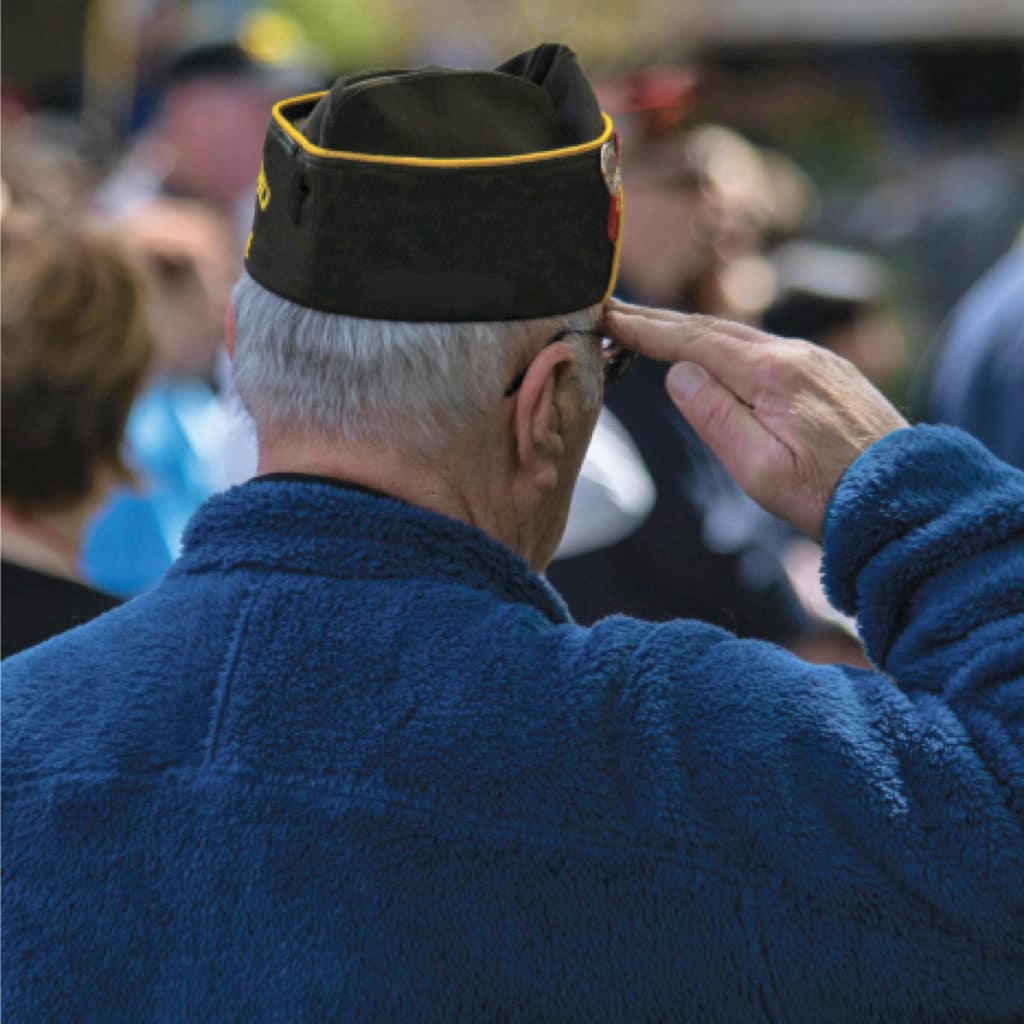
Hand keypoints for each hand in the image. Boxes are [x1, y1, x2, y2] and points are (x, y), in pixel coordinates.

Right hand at [603, 300, 908, 537]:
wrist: (907, 498)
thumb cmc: (827, 495)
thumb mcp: (759, 469)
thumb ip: (715, 417)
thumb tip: (678, 373)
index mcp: (773, 374)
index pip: (694, 341)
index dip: (646, 329)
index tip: (608, 316)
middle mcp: (795, 354)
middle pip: (714, 329)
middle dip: (661, 321)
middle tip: (616, 311)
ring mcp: (815, 360)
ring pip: (741, 335)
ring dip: (692, 330)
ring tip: (655, 329)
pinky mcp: (828, 374)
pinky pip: (765, 347)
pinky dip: (726, 343)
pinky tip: (714, 350)